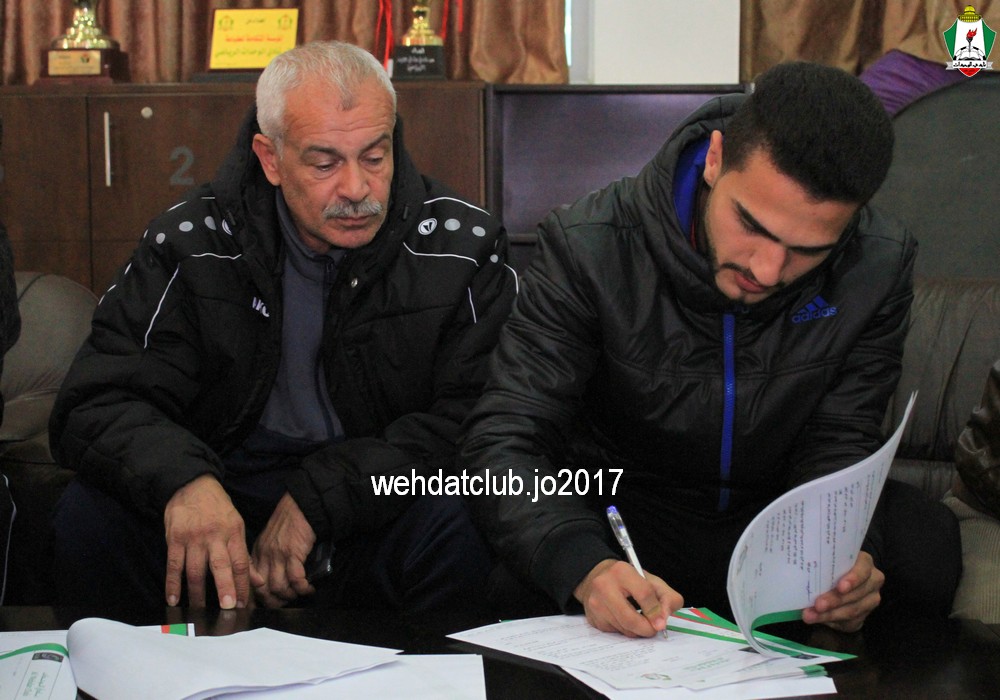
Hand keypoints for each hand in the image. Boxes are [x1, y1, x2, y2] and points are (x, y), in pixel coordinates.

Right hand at [163, 474, 250, 608]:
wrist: (192, 485)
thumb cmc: (218, 509)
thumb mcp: (237, 526)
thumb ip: (244, 555)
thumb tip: (257, 582)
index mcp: (233, 532)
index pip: (241, 562)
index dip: (243, 584)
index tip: (243, 604)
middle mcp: (215, 536)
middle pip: (221, 566)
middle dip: (225, 588)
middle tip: (228, 608)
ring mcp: (193, 538)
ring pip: (195, 570)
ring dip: (197, 593)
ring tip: (199, 611)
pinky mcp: (175, 538)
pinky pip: (173, 565)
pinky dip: (172, 584)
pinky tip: (173, 599)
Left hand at [250, 492, 316, 607]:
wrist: (301, 505)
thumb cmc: (289, 521)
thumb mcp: (271, 539)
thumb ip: (269, 557)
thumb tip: (276, 579)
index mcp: (257, 553)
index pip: (251, 582)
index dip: (258, 597)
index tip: (267, 604)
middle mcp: (264, 556)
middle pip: (263, 590)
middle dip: (275, 601)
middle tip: (287, 603)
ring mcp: (277, 555)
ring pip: (279, 587)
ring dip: (291, 596)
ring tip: (300, 594)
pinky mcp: (293, 553)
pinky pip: (296, 579)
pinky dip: (303, 588)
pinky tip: (309, 588)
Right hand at [573, 559, 682, 636]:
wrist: (599, 579)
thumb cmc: (630, 581)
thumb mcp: (652, 582)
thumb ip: (667, 598)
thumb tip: (662, 621)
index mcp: (622, 571)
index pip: (644, 594)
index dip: (656, 611)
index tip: (662, 623)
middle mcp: (604, 585)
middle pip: (630, 618)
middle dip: (646, 629)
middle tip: (653, 629)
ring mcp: (595, 603)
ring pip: (623, 628)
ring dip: (637, 631)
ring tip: (640, 621)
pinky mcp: (592, 617)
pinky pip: (615, 632)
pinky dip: (625, 630)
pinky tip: (625, 619)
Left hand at [802, 551, 883, 631]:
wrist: (837, 578)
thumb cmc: (829, 564)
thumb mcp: (826, 558)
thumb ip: (818, 558)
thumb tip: (795, 556)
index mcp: (864, 563)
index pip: (863, 569)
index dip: (853, 579)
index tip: (840, 587)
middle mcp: (872, 581)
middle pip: (857, 594)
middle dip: (835, 601)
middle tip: (817, 605)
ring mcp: (870, 600)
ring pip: (853, 611)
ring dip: (830, 615)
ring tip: (810, 615)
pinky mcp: (864, 616)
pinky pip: (850, 623)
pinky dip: (832, 622)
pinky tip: (818, 620)